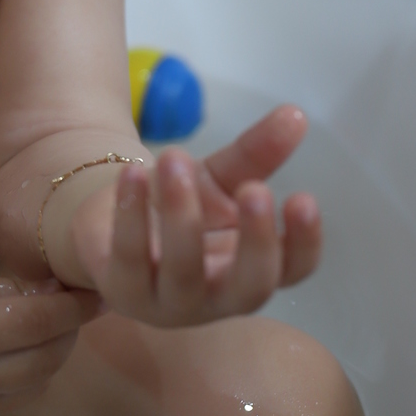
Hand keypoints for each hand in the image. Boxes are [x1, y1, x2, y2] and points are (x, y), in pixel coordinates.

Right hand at [0, 264, 91, 415]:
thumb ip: (6, 290)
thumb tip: (55, 294)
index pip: (40, 320)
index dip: (75, 307)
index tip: (97, 291)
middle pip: (47, 356)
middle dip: (70, 330)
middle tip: (75, 305)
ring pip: (37, 382)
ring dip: (53, 354)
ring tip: (49, 326)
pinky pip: (15, 399)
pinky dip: (30, 375)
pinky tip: (22, 352)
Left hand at [70, 104, 320, 326]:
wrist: (111, 223)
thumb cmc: (181, 207)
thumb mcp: (219, 179)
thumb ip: (256, 153)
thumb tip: (295, 114)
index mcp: (251, 271)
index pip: (292, 270)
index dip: (304, 242)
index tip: (303, 197)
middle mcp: (217, 298)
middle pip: (250, 287)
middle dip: (255, 241)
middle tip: (255, 188)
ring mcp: (169, 302)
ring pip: (184, 271)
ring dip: (182, 214)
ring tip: (177, 156)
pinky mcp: (123, 291)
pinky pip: (129, 257)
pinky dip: (131, 213)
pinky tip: (133, 173)